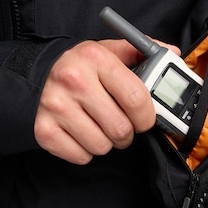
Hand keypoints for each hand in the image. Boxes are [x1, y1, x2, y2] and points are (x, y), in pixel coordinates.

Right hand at [35, 39, 166, 164]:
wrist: (35, 75)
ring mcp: (56, 106)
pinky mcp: (44, 130)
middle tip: (122, 124)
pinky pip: (81, 156)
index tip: (145, 118)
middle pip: (121, 129)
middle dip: (127, 132)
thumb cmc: (81, 66)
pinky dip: (85, 150)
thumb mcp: (108, 50)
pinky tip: (81, 132)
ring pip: (102, 146)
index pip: (137, 98)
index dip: (148, 116)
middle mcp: (74, 80)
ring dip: (106, 142)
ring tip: (99, 125)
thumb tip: (172, 54)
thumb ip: (142, 51)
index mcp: (96, 57)